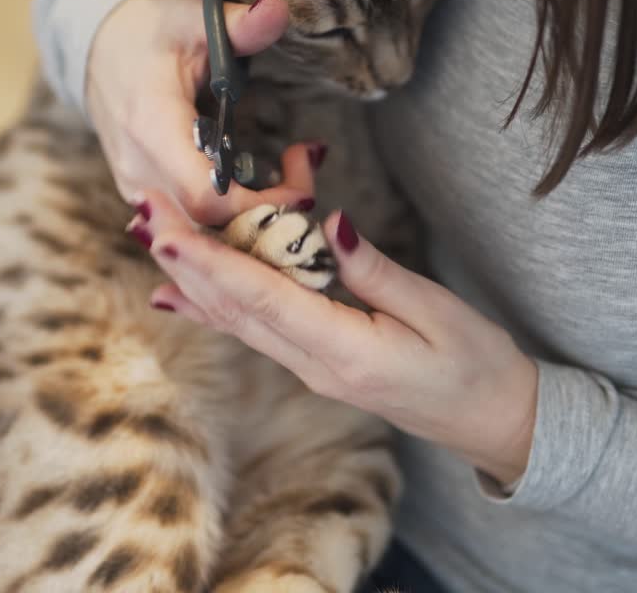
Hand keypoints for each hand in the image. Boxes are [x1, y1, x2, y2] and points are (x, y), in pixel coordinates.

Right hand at [85, 0, 318, 226]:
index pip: (205, 197)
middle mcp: (139, 170)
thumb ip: (238, 23)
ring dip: (254, 219)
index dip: (259, 205)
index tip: (301, 178)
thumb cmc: (147, 30)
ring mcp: (139, 190)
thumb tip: (278, 8)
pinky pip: (191, 227)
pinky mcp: (145, 198)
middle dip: (267, 217)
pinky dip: (233, 218)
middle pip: (210, 228)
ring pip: (202, 236)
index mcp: (150, 126)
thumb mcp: (191, 15)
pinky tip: (264, 186)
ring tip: (292, 175)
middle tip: (306, 174)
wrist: (94, 48)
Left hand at [130, 190, 539, 484]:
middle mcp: (314, 366)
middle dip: (185, 259)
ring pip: (236, 319)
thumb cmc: (477, 366)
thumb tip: (329, 224)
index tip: (168, 231)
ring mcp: (310, 370)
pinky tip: (177, 294)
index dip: (210, 262)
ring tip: (148, 238)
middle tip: (142, 213)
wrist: (495, 424)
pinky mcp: (315, 364)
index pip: (262, 300)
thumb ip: (376, 270)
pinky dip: (212, 306)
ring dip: (190, 277)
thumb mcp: (438, 311)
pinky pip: (252, 330)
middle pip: (235, 308)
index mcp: (345, 352)